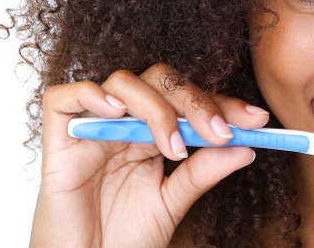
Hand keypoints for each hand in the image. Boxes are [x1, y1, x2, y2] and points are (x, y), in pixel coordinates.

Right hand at [29, 63, 269, 247]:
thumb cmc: (122, 240)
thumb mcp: (172, 203)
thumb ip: (202, 173)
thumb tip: (246, 148)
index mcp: (153, 135)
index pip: (189, 103)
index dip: (222, 105)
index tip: (256, 120)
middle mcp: (124, 125)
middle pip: (160, 82)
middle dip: (197, 102)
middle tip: (220, 132)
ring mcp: (92, 128)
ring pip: (123, 82)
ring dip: (156, 107)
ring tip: (172, 147)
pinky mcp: (58, 139)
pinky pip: (65, 96)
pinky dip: (92, 96)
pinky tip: (117, 115)